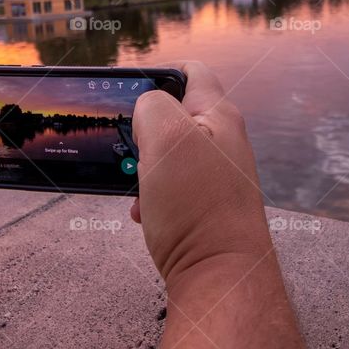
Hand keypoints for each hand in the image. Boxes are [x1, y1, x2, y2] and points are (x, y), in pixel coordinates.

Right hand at [131, 61, 270, 287]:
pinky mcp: (207, 207)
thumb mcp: (166, 137)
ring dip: (143, 165)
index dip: (157, 72)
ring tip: (133, 184)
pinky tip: (142, 212)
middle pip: (174, 115)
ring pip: (168, 155)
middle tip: (125, 144)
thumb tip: (146, 109)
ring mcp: (217, 176)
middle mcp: (223, 142)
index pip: (191, 71)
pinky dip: (151, 195)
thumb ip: (152, 106)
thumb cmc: (197, 208)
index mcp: (219, 115)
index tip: (128, 86)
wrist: (220, 277)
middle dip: (142, 128)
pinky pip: (171, 188)